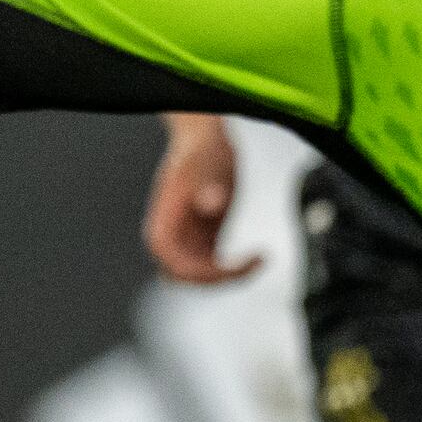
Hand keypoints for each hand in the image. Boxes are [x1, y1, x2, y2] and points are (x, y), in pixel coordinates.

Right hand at [144, 113, 258, 286]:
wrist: (206, 142)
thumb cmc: (204, 150)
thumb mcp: (209, 164)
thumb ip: (208, 184)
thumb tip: (211, 204)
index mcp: (164, 219)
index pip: (171, 260)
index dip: (197, 271)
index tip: (229, 264)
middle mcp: (170, 234)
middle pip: (181, 277)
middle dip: (214, 279)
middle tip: (249, 265)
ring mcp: (185, 240)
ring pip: (196, 278)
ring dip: (224, 278)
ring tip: (256, 261)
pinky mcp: (201, 241)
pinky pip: (211, 269)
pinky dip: (233, 270)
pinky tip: (257, 257)